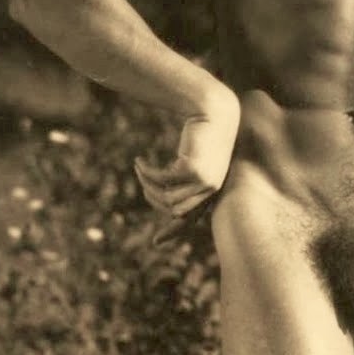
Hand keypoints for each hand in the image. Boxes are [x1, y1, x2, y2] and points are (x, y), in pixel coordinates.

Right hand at [134, 87, 239, 237]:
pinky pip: (162, 180)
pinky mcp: (194, 170)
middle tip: (141, 179)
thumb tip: (168, 202)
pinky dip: (147, 172)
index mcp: (212, 192)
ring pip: (167, 197)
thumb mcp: (194, 160)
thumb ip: (185, 180)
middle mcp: (211, 191)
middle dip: (153, 198)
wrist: (214, 111)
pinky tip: (139, 162)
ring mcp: (204, 182)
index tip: (155, 243)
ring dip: (148, 184)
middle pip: (174, 210)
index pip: (191, 221)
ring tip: (140, 168)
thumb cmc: (204, 135)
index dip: (173, 233)